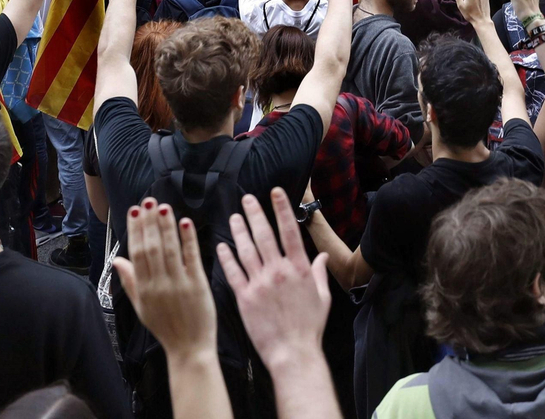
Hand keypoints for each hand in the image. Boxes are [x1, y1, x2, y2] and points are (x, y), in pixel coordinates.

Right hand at [111, 199, 215, 359]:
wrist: (189, 348)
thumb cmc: (165, 328)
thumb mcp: (141, 307)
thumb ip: (130, 282)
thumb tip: (118, 260)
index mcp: (144, 289)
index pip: (136, 253)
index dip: (135, 230)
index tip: (135, 211)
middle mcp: (159, 284)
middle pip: (151, 247)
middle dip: (149, 222)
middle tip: (148, 201)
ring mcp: (178, 283)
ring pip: (169, 249)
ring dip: (166, 226)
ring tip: (163, 207)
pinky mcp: (197, 284)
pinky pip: (191, 258)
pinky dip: (188, 239)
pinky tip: (185, 222)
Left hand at [217, 189, 330, 374]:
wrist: (293, 352)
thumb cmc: (309, 327)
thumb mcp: (322, 297)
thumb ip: (319, 273)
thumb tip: (323, 257)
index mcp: (299, 268)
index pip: (290, 230)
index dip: (281, 209)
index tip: (275, 192)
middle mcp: (278, 271)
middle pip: (264, 235)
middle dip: (255, 214)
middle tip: (246, 198)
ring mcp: (260, 283)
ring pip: (246, 250)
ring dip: (239, 231)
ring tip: (234, 216)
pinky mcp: (245, 298)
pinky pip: (233, 273)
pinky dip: (227, 258)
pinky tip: (222, 245)